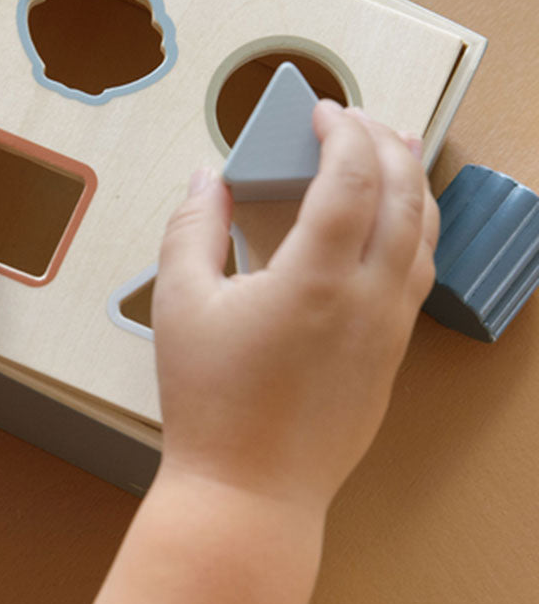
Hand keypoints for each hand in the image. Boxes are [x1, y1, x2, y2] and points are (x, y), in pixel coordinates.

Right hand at [152, 102, 437, 512]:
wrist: (249, 492)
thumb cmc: (209, 402)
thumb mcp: (178, 305)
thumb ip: (191, 229)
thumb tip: (208, 179)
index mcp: (314, 278)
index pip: (350, 178)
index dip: (341, 132)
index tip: (323, 111)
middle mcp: (366, 298)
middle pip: (401, 197)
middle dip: (384, 144)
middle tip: (359, 119)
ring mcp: (387, 330)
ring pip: (424, 237)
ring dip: (412, 185)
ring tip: (395, 154)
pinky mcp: (391, 358)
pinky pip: (418, 277)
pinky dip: (414, 233)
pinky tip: (395, 228)